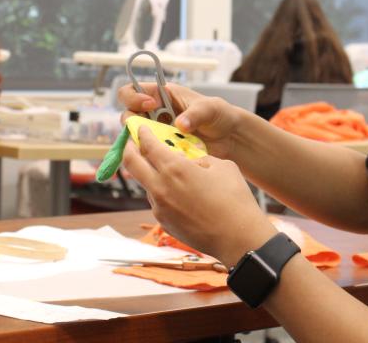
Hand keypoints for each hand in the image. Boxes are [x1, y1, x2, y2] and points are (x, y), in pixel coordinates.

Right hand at [117, 82, 239, 159]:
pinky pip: (148, 154)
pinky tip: (162, 160)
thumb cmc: (220, 115)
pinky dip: (150, 157)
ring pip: (135, 137)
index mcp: (162, 95)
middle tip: (151, 130)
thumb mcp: (210, 109)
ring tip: (159, 147)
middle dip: (134, 123)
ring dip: (141, 142)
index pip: (132, 91)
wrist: (230, 138)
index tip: (149, 105)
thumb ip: (195, 114)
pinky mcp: (163, 150)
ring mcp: (157, 132)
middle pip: (128, 116)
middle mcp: (155, 113)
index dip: (134, 97)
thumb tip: (180, 124)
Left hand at [123, 124, 276, 265]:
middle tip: (132, 142)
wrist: (238, 238)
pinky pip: (157, 201)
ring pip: (146, 184)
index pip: (148, 145)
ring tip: (166, 170)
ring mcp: (160, 208)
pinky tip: (179, 193)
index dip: (142, 133)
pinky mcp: (164, 224)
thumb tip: (192, 162)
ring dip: (150, 173)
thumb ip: (200, 159)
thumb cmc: (234, 199)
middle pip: (131, 163)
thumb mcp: (221, 165)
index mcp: (174, 168)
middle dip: (129, 149)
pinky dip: (162, 192)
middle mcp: (160, 188)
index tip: (141, 128)